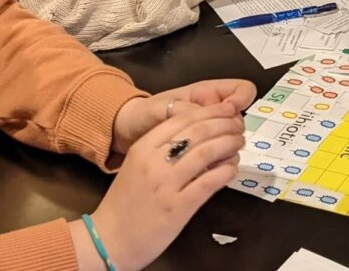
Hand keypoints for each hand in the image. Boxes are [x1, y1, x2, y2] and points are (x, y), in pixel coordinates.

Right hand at [78, 101, 245, 270]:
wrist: (110, 239)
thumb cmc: (125, 203)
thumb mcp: (136, 166)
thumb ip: (160, 150)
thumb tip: (197, 136)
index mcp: (142, 148)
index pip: (181, 118)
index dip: (209, 111)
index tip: (226, 110)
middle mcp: (154, 162)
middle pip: (197, 131)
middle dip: (223, 124)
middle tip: (238, 126)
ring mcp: (166, 184)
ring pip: (206, 153)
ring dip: (229, 144)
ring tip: (239, 143)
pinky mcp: (178, 207)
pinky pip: (209, 182)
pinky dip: (226, 172)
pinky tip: (232, 168)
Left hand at [112, 79, 256, 153]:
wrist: (128, 135)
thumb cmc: (144, 114)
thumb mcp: (159, 108)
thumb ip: (183, 109)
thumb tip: (206, 116)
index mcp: (207, 94)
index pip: (243, 90)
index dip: (242, 100)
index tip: (229, 112)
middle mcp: (213, 113)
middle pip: (240, 120)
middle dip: (233, 131)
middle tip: (222, 141)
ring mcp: (211, 134)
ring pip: (234, 141)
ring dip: (228, 150)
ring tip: (215, 158)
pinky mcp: (205, 154)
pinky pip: (222, 158)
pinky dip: (219, 164)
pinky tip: (209, 169)